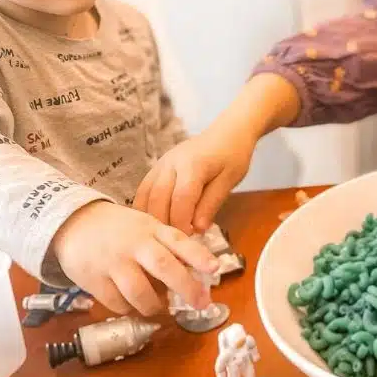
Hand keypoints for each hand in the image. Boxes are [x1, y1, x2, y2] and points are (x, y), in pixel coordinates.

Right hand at [51, 201, 217, 315]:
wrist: (73, 223)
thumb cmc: (119, 229)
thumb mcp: (145, 228)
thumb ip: (166, 246)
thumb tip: (195, 274)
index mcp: (151, 229)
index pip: (179, 241)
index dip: (198, 255)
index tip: (215, 268)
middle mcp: (134, 244)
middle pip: (164, 266)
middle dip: (185, 287)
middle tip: (200, 303)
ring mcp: (113, 262)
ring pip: (139, 292)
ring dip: (154, 305)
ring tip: (159, 308)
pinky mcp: (94, 279)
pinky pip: (117, 303)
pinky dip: (129, 309)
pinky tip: (132, 305)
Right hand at [136, 122, 257, 234]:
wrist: (226, 132)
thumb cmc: (232, 156)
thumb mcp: (229, 180)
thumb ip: (212, 203)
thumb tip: (198, 229)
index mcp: (193, 165)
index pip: (182, 198)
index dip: (183, 222)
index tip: (189, 240)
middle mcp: (171, 163)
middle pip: (158, 198)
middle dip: (164, 223)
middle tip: (175, 243)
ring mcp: (160, 164)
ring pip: (145, 195)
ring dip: (151, 218)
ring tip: (163, 236)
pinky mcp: (156, 168)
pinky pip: (143, 191)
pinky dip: (145, 209)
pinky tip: (153, 223)